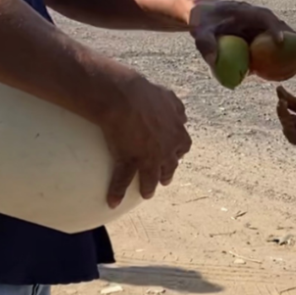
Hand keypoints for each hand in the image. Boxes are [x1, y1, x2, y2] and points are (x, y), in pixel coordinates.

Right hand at [98, 71, 191, 207]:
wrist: (124, 97)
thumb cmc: (144, 93)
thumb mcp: (167, 97)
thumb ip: (176, 107)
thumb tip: (182, 115)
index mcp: (176, 132)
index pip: (182, 146)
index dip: (178, 152)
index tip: (174, 154)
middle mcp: (166, 148)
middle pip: (170, 165)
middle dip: (167, 172)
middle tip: (163, 178)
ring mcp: (148, 157)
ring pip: (151, 177)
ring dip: (149, 186)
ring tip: (146, 194)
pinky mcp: (129, 161)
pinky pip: (123, 180)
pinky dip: (117, 191)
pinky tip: (112, 201)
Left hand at [189, 0, 292, 67]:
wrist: (199, 14)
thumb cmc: (200, 21)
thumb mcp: (200, 32)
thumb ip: (206, 44)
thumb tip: (213, 61)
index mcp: (245, 11)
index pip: (265, 17)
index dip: (275, 28)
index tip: (281, 42)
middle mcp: (254, 16)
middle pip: (277, 25)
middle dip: (290, 37)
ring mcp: (255, 25)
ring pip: (275, 34)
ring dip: (287, 45)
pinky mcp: (253, 33)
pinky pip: (266, 43)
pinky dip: (274, 53)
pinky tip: (278, 71)